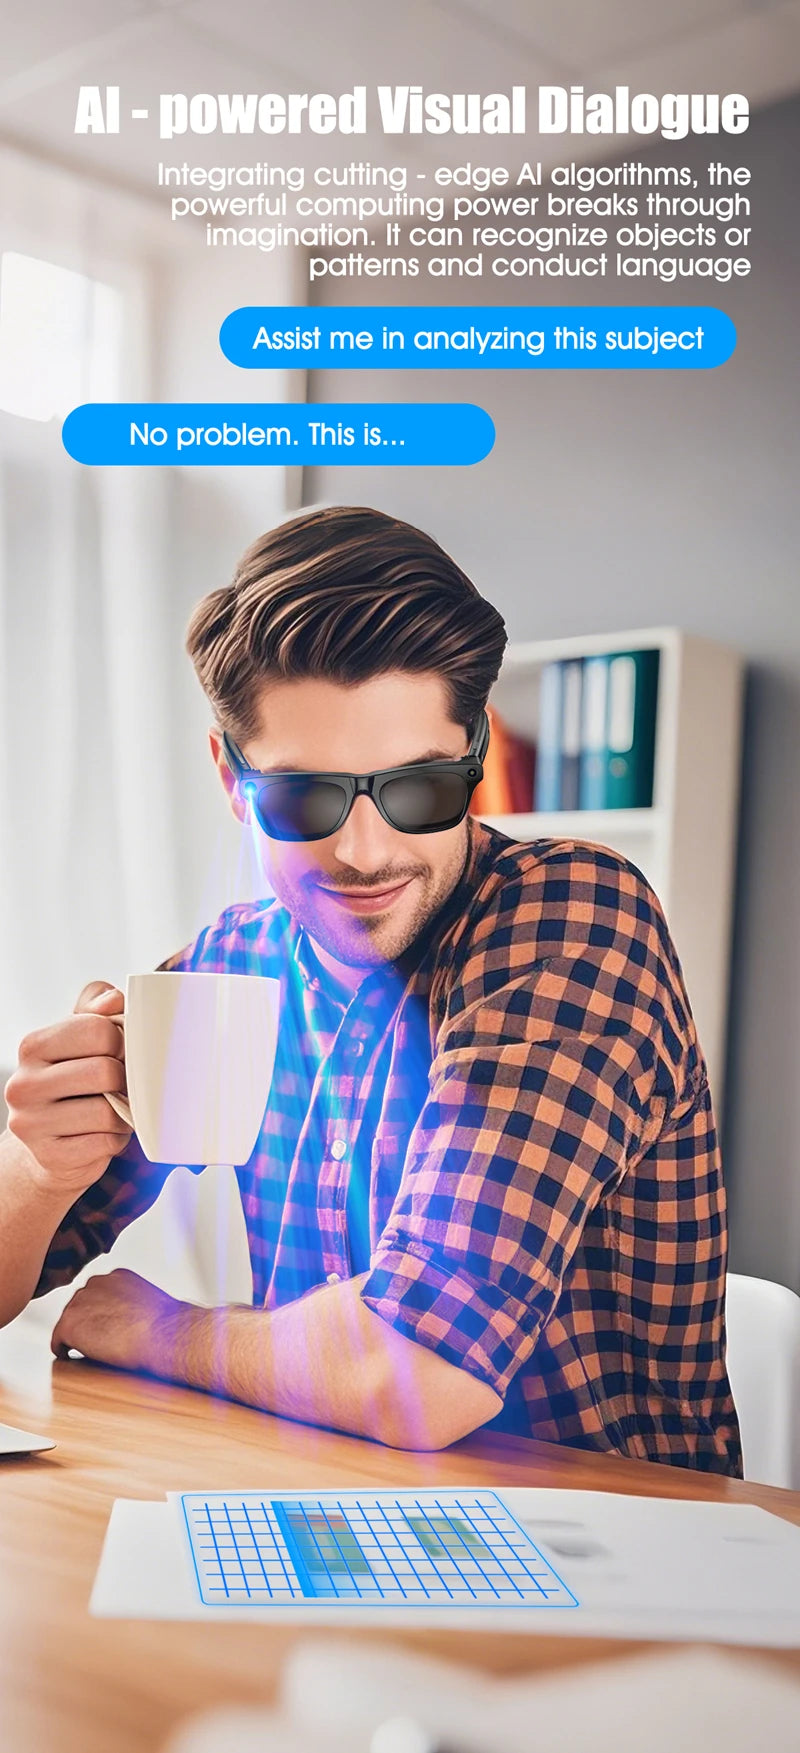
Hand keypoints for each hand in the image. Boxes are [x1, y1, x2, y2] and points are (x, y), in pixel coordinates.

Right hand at [4, 981, 131, 1195]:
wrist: (50, 1143)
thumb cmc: (74, 1081)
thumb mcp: (82, 1037)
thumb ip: (99, 1009)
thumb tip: (114, 1000)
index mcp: (32, 1045)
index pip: (98, 1029)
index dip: (120, 1041)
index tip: (117, 1052)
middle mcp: (23, 1084)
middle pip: (105, 1071)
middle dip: (123, 1080)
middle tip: (119, 1085)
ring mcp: (31, 1124)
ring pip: (106, 1111)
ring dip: (121, 1113)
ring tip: (111, 1111)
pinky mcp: (50, 1156)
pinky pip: (104, 1143)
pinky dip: (114, 1139)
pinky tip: (103, 1135)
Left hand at [51, 1268, 192, 1375]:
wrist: (162, 1335)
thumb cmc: (166, 1325)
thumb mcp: (151, 1303)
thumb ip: (134, 1304)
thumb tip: (131, 1320)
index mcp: (117, 1276)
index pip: (98, 1292)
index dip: (100, 1311)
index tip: (105, 1325)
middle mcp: (95, 1283)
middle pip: (80, 1304)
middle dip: (86, 1320)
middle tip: (96, 1340)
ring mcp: (79, 1302)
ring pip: (70, 1320)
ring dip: (77, 1333)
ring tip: (87, 1349)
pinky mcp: (69, 1323)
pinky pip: (58, 1339)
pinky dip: (62, 1348)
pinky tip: (68, 1355)